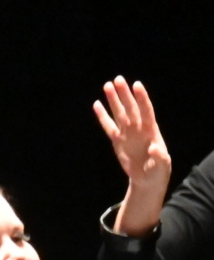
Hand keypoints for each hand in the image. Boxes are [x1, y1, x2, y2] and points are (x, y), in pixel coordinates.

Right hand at [92, 77, 169, 236]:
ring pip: (119, 113)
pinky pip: (108, 126)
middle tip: (118, 79)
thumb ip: (160, 157)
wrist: (147, 179)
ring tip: (107, 86)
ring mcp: (127, 134)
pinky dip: (102, 116)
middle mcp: (138, 129)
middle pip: (130, 108)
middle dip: (124, 94)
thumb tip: (155, 148)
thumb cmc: (158, 172)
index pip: (146, 111)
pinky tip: (97, 105)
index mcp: (151, 132)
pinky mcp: (117, 140)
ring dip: (114, 100)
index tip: (136, 85)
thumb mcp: (162, 166)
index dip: (141, 98)